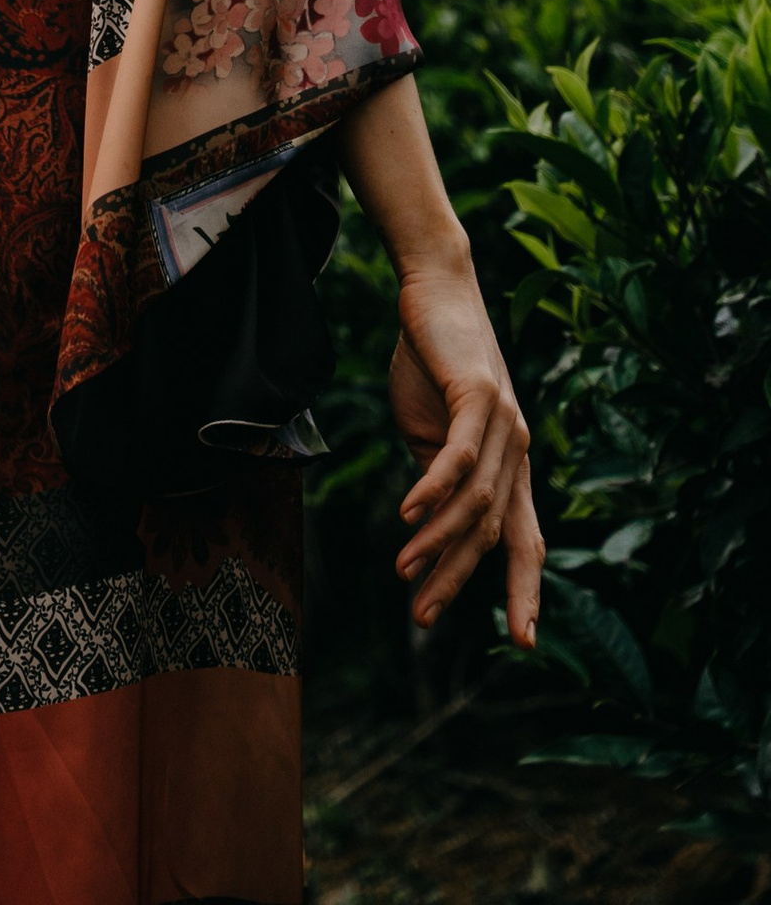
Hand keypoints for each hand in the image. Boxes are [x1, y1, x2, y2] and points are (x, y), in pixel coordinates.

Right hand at [389, 253, 541, 649]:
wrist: (434, 289)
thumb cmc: (432, 361)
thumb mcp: (433, 431)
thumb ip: (440, 479)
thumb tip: (431, 529)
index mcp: (511, 466)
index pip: (525, 540)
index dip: (526, 590)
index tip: (524, 641)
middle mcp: (519, 452)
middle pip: (495, 533)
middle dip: (460, 580)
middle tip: (425, 617)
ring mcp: (506, 425)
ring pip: (477, 503)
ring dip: (439, 542)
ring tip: (404, 570)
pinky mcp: (480, 396)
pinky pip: (460, 458)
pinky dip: (435, 491)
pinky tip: (408, 515)